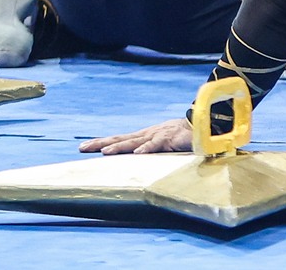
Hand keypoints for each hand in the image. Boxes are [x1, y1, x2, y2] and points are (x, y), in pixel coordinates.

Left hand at [80, 117, 194, 154]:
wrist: (203, 124)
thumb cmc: (181, 136)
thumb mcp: (161, 144)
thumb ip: (150, 151)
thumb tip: (135, 160)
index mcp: (143, 137)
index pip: (118, 139)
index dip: (101, 142)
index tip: (83, 147)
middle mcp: (146, 135)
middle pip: (119, 139)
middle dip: (100, 144)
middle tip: (82, 148)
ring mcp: (157, 135)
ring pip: (134, 142)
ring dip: (119, 147)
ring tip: (104, 152)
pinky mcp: (170, 138)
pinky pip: (157, 144)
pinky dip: (147, 148)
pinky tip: (138, 153)